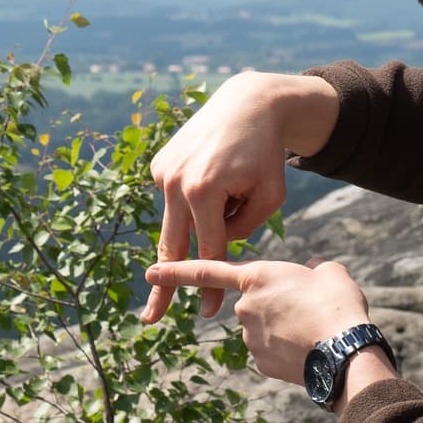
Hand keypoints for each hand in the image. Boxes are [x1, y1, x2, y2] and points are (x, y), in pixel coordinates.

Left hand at [136, 256, 373, 387]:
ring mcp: (249, 337)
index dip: (176, 271)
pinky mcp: (259, 362)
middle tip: (308, 310)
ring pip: (263, 330)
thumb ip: (314, 268)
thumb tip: (314, 271)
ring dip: (282, 330)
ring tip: (313, 330)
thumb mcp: (331, 273)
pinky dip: (285, 351)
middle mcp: (244, 307)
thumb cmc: (338, 305)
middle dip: (274, 307)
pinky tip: (308, 350)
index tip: (151, 272)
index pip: (206, 270)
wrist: (343, 350)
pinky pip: (270, 352)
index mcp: (256, 277)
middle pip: (253, 304)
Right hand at [141, 71, 339, 322]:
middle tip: (151, 319)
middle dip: (165, 286)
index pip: (209, 249)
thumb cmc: (267, 153)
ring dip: (203, 217)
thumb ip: (245, 228)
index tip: (208, 312)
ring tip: (232, 178)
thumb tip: (215, 244)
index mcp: (205, 191)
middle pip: (172, 246)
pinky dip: (197, 199)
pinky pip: (178, 200)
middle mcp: (175, 182)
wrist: (248, 103)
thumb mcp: (271, 195)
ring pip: (180, 220)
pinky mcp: (159, 165)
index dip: (210, 285)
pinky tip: (215, 171)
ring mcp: (162, 172)